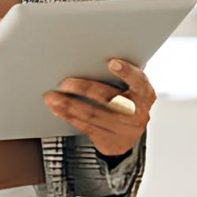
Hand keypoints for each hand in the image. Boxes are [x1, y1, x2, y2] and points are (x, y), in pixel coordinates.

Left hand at [41, 58, 155, 156]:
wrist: (129, 137)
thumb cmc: (127, 103)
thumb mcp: (132, 90)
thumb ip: (120, 76)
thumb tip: (91, 56)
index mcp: (145, 95)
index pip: (138, 81)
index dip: (126, 72)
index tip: (111, 62)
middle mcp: (136, 113)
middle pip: (108, 98)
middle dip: (83, 88)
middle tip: (64, 82)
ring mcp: (123, 129)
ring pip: (92, 114)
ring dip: (68, 105)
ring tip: (52, 97)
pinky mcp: (109, 140)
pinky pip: (85, 126)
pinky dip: (68, 116)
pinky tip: (57, 108)